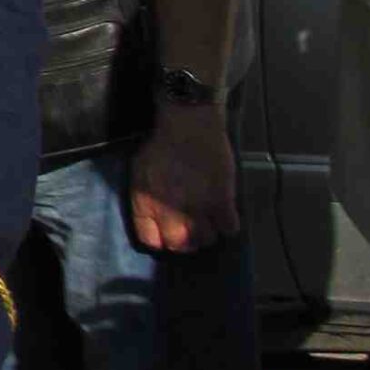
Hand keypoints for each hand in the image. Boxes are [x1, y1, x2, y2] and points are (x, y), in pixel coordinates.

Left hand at [129, 104, 238, 252]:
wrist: (188, 124)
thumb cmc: (160, 145)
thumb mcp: (139, 172)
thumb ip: (143, 199)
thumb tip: (152, 220)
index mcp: (146, 203)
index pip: (151, 241)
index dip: (161, 240)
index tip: (168, 234)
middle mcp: (170, 211)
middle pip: (180, 245)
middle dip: (186, 242)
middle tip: (192, 231)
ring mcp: (197, 208)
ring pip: (207, 239)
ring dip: (208, 233)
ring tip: (209, 222)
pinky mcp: (222, 200)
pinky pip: (230, 228)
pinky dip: (229, 225)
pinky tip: (225, 214)